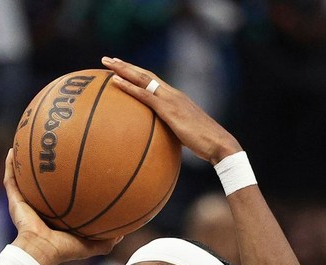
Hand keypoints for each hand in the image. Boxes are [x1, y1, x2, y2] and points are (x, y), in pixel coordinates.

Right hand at [5, 150, 117, 264]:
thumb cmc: (65, 249)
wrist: (41, 250)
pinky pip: (10, 179)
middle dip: (45, 166)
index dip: (66, 181)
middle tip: (53, 148)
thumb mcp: (92, 244)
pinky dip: (9, 165)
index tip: (77, 164)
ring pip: (23, 177)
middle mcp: (40, 206)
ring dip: (23, 161)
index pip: (61, 195)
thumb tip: (124, 232)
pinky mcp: (14, 200)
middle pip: (42, 182)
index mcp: (55, 215)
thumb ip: (108, 239)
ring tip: (27, 142)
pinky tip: (11, 149)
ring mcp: (25, 202)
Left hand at [101, 57, 241, 164]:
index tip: (121, 68)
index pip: (152, 81)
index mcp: (175, 98)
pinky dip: (129, 87)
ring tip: (107, 63)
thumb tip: (157, 142)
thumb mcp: (183, 136)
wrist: (218, 144)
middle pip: (145, 74)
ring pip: (143, 79)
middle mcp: (172, 94)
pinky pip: (144, 95)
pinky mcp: (169, 109)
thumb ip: (169, 133)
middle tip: (108, 59)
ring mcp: (171, 99)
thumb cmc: (203, 144)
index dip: (136, 73)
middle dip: (126, 65)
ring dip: (123, 69)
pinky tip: (114, 82)